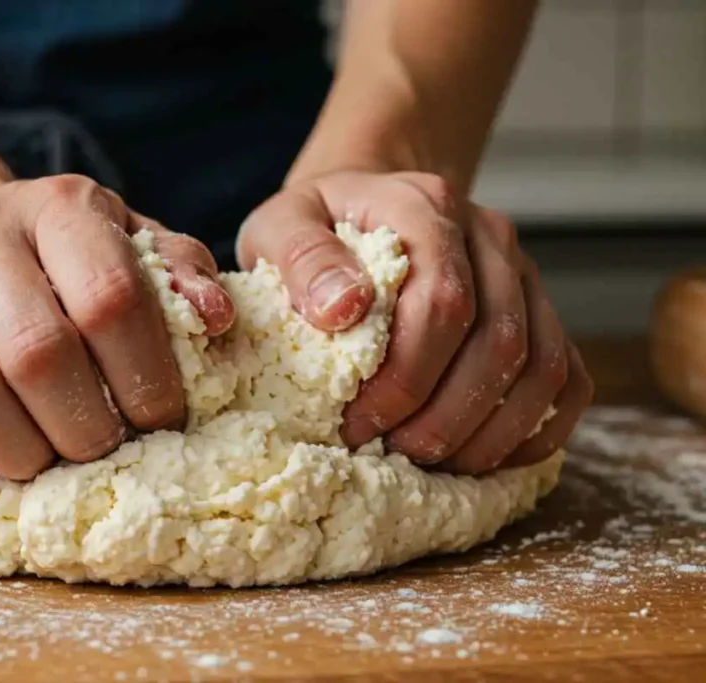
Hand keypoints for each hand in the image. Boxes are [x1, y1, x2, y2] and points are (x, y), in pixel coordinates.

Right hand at [0, 174, 234, 479]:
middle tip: (101, 451)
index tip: (160, 422)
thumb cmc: (56, 260)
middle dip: (84, 427)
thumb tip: (216, 319)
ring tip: (43, 464)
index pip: (111, 298)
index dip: (144, 378)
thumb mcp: (129, 245)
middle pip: (37, 350)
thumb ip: (179, 276)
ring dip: (16, 449)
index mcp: (61, 207)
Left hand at [238, 170, 592, 473]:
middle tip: (393, 454)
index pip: (443, 301)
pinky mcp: (540, 311)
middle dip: (444, 418)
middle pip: (499, 342)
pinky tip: (483, 459)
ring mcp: (524, 274)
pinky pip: (568, 379)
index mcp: (426, 207)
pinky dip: (533, 431)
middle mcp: (489, 237)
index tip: (358, 423)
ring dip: (490, 434)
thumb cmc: (316, 229)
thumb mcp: (279, 226)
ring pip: (542, 367)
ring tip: (432, 464)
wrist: (362, 206)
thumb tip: (343, 308)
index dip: (406, 377)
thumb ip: (302, 258)